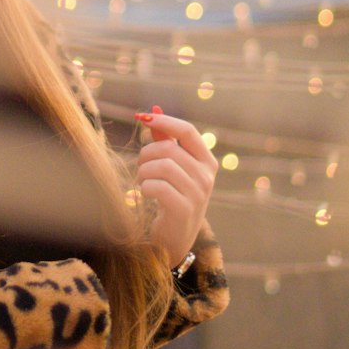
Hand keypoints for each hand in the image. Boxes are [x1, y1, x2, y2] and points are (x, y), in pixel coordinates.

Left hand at [134, 107, 217, 268]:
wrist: (174, 238)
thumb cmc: (172, 197)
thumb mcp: (174, 168)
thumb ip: (166, 140)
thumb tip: (154, 110)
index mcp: (207, 162)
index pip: (187, 130)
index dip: (164, 121)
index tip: (142, 117)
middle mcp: (207, 176)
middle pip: (168, 148)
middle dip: (146, 154)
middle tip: (141, 166)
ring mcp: (198, 194)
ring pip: (162, 165)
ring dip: (143, 171)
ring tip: (143, 181)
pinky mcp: (184, 209)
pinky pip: (157, 186)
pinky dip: (145, 187)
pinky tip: (146, 193)